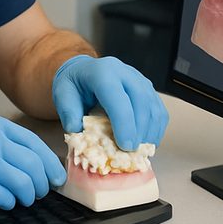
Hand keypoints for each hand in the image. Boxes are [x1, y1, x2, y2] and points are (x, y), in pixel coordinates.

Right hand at [0, 109, 66, 211]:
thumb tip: (36, 165)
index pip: (31, 141)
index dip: (48, 161)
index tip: (55, 176)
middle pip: (32, 162)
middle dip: (42, 182)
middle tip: (39, 192)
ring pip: (23, 181)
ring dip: (28, 195)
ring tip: (21, 199)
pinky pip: (5, 196)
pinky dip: (8, 202)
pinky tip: (1, 200)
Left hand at [51, 54, 167, 149]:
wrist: (83, 71)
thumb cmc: (74, 85)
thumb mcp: (63, 96)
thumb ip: (69, 115)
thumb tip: (79, 133)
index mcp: (102, 72)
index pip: (117, 96)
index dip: (123, 122)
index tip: (124, 145)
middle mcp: (124, 72)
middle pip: (141, 101)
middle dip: (139, 130)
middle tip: (131, 152)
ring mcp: (140, 80)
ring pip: (153, 107)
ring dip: (149, 132)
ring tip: (138, 150)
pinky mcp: (149, 90)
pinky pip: (159, 111)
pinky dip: (156, 130)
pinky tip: (145, 143)